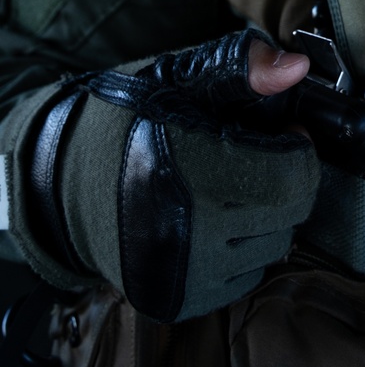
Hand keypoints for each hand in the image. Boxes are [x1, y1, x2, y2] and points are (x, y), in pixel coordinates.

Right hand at [18, 31, 320, 321]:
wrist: (63, 180)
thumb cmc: (129, 120)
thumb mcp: (182, 76)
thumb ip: (244, 67)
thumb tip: (297, 68)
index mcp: (187, 168)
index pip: (291, 176)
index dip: (299, 147)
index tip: (284, 132)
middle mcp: (183, 230)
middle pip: (289, 213)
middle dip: (287, 180)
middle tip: (261, 158)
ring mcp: (180, 271)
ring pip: (273, 247)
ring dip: (269, 216)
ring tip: (235, 187)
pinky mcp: (177, 298)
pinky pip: (246, 277)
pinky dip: (244, 248)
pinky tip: (218, 219)